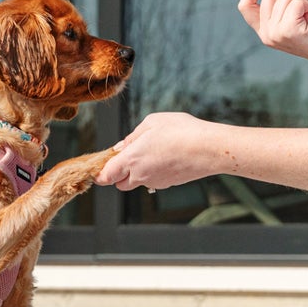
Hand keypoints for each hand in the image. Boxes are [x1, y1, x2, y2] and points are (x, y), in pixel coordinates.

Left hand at [95, 113, 218, 191]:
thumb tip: (121, 147)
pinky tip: (166, 157)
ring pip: (138, 182)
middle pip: (120, 183)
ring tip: (152, 152)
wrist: (209, 148)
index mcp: (131, 159)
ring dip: (137, 172)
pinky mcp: (169, 183)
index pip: (106, 176)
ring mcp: (155, 182)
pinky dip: (154, 172)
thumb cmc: (180, 131)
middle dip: (119, 174)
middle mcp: (140, 175)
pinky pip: (154, 180)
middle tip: (127, 156)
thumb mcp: (151, 123)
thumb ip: (132, 137)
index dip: (100, 174)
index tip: (98, 170)